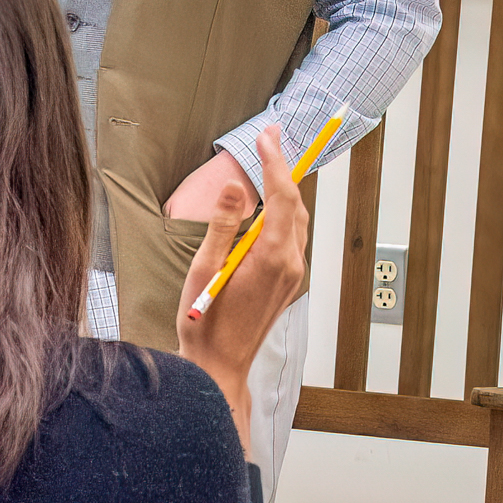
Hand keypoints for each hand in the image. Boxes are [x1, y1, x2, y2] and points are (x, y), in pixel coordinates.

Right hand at [175, 125, 307, 455]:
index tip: (269, 137)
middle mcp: (290, 264)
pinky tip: (268, 207)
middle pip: (296, 206)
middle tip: (272, 140)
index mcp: (272, 257)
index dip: (276, 162)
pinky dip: (284, 214)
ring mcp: (292, 275)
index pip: (282, 197)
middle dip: (285, 170)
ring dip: (287, 192)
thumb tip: (238, 188)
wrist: (220, 365)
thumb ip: (224, 226)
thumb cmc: (207, 323)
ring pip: (297, 222)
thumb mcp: (205, 268)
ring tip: (272, 164)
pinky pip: (292, 238)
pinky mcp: (286, 282)